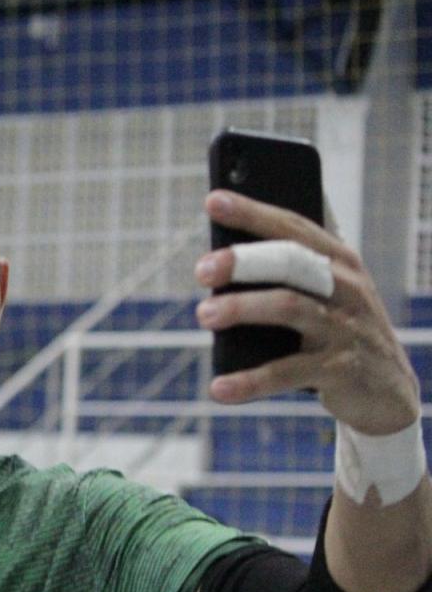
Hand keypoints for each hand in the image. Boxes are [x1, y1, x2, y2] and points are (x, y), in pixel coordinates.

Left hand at [194, 189, 419, 434]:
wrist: (388, 391)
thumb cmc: (337, 330)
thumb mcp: (321, 295)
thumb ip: (284, 273)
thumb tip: (218, 257)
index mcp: (339, 261)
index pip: (293, 227)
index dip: (253, 212)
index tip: (212, 200)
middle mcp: (347, 288)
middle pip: (292, 261)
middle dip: (244, 260)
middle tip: (202, 270)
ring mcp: (346, 328)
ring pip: (290, 307)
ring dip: (242, 308)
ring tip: (203, 315)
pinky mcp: (342, 370)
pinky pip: (289, 372)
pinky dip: (250, 381)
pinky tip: (219, 388)